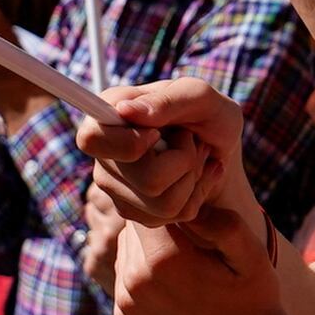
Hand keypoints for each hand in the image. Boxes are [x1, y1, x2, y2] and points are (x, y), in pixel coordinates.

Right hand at [75, 75, 246, 228]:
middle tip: (190, 139)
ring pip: (163, 204)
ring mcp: (116, 186)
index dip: (129, 144)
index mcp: (109, 112)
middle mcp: (105, 153)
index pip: (92, 139)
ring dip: (193, 178)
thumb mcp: (199, 96)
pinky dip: (196, 195)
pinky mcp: (133, 210)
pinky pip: (171, 217)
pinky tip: (196, 175)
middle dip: (185, 161)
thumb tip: (125, 111)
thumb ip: (166, 101)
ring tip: (196, 156)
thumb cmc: (209, 112)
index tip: (158, 134)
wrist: (222, 143)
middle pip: (147, 180)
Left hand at [82, 162, 287, 314]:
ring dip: (148, 245)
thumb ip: (222, 220)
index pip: (151, 203)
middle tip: (190, 228)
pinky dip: (143, 270)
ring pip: (126, 248)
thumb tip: (196, 189)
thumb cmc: (255, 302)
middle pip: (134, 225)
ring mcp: (126, 302)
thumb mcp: (251, 255)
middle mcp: (135, 280)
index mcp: (165, 259)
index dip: (172, 197)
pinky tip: (174, 280)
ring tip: (184, 256)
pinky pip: (125, 275)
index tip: (192, 200)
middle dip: (158, 221)